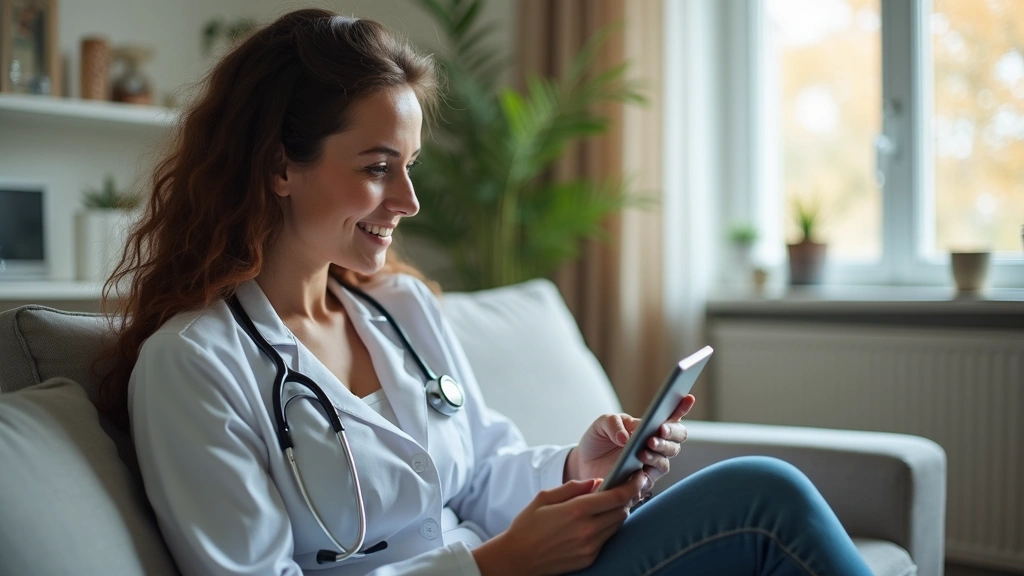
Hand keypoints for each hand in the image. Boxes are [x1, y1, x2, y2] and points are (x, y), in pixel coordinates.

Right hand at [472, 471, 646, 575]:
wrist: (516, 558)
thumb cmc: (527, 525)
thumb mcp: (545, 497)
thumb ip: (572, 487)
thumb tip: (596, 482)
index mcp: (576, 510)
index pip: (616, 496)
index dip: (632, 485)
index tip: (638, 477)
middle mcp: (587, 530)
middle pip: (622, 511)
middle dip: (626, 498)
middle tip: (623, 488)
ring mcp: (590, 547)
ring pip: (617, 525)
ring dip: (617, 513)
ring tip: (609, 504)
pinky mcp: (589, 559)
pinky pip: (607, 539)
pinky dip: (606, 528)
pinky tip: (596, 522)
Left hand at [565, 395, 694, 487]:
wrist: (583, 464)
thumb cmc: (598, 440)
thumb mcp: (601, 424)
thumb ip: (613, 424)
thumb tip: (626, 438)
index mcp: (649, 427)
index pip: (671, 417)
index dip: (682, 407)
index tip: (688, 398)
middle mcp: (655, 445)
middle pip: (677, 439)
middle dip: (671, 433)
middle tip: (660, 430)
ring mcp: (651, 463)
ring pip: (667, 459)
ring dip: (660, 451)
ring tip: (646, 446)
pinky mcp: (642, 481)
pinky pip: (653, 477)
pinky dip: (649, 469)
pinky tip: (641, 463)